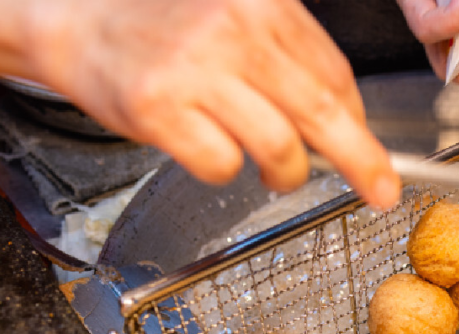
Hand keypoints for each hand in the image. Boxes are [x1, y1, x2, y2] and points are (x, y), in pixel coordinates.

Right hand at [27, 0, 400, 208]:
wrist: (78, 20)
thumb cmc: (164, 25)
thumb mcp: (235, 18)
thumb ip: (288, 57)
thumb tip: (346, 121)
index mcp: (263, 3)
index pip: (334, 72)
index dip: (359, 121)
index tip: (375, 151)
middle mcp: (233, 30)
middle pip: (320, 111)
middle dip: (361, 160)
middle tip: (380, 189)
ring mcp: (195, 70)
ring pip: (277, 146)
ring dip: (288, 174)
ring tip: (278, 173)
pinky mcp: (159, 109)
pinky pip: (222, 164)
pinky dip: (227, 171)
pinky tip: (214, 150)